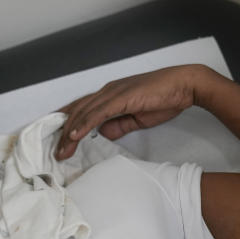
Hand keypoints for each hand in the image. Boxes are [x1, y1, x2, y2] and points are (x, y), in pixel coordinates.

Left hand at [55, 65, 211, 159]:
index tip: (58, 141)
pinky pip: (98, 112)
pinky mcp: (122, 97)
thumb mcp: (137, 118)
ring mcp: (114, 92)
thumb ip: (119, 125)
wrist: (184, 86)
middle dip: (63, 133)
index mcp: (110, 95)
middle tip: (55, 152)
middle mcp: (108, 91)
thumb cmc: (164, 98)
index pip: (82, 109)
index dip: (68, 124)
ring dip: (70, 133)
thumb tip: (103, 133)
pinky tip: (74, 135)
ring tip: (61, 150)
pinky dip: (84, 124)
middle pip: (77, 112)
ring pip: (84, 112)